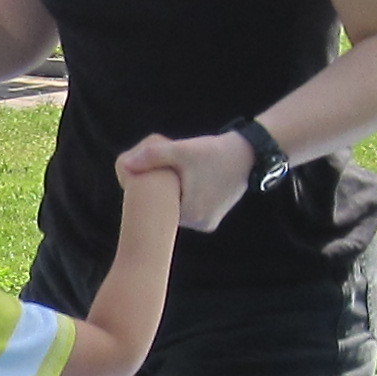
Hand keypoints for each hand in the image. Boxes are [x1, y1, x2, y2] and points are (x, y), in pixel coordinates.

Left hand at [113, 132, 251, 233]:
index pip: (158, 209)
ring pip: (178, 207)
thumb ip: (153, 156)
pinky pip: (190, 207)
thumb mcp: (183, 151)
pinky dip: (185, 196)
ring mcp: (207, 222)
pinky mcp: (213, 216)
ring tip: (176, 176)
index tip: (143, 178)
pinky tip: (185, 181)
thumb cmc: (215, 153)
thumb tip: (126, 164)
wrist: (250, 154)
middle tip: (160, 173)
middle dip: (162, 193)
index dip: (148, 193)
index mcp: (191, 215)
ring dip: (174, 194)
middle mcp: (200, 224)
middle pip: (168, 210)